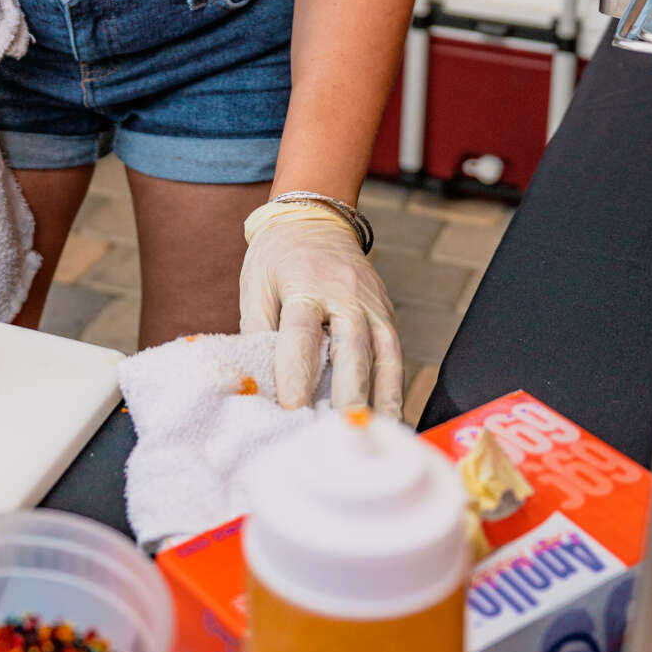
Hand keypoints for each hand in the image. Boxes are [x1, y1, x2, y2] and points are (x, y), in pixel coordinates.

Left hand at [240, 209, 403, 416]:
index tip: (292, 409)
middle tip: (341, 430)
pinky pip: (395, 354)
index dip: (297, 372)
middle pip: (353, 347)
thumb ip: (257, 332)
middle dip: (349, 392)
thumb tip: (258, 383)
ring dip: (383, 397)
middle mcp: (345, 294)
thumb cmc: (277, 258)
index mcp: (305, 285)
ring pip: (385, 354)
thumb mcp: (255, 285)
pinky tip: (390, 418)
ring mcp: (373, 303)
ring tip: (376, 433)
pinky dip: (395, 388)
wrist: (315, 218)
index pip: (302, 333)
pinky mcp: (387, 313)